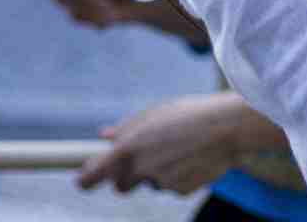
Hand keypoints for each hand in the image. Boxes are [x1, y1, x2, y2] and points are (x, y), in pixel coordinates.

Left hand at [78, 92, 279, 193]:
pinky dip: (176, 176)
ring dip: (156, 172)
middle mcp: (142, 168)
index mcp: (129, 147)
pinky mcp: (180, 191)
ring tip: (177, 149)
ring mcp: (161, 182)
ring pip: (150, 183)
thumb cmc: (187, 114)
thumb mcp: (153, 114)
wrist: (225, 127)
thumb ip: (126, 128)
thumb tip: (105, 135)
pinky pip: (171, 186)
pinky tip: (191, 158)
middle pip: (121, 186)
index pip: (95, 174)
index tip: (81, 181)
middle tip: (140, 161)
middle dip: (126, 177)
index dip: (85, 180)